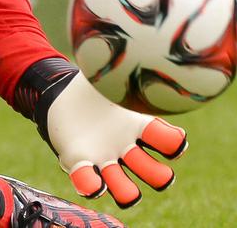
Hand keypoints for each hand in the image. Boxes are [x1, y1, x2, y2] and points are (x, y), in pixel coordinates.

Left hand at [39, 71, 186, 207]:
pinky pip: (88, 180)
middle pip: (152, 171)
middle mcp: (125, 147)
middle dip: (159, 176)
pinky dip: (91, 185)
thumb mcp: (108, 72)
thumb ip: (122, 66)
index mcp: (138, 125)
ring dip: (128, 191)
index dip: (174, 144)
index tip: (178, 144)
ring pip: (123, 186)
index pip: (165, 139)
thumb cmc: (89, 83)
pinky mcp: (80, 162)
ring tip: (131, 194)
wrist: (59, 93)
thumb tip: (137, 43)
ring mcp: (104, 158)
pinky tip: (93, 184)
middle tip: (162, 176)